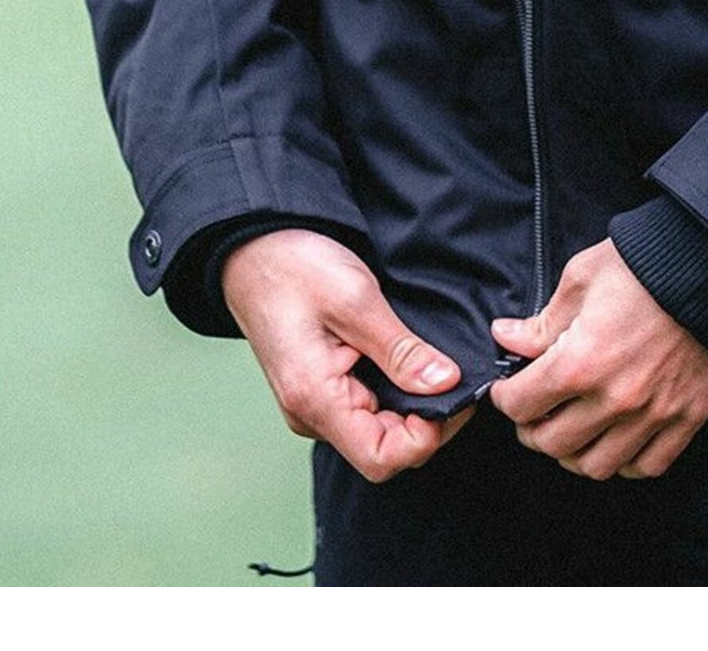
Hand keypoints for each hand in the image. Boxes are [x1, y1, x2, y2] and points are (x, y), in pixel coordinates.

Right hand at [222, 228, 473, 482]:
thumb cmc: (294, 267)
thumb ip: (400, 349)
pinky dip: (394, 391)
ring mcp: (314, 404)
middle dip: (427, 420)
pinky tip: (409, 362)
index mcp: (314, 399)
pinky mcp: (320, 388)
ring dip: (412, 405)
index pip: (382, 458)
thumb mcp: (355, 299)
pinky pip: (365, 408)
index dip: (426, 435)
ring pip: (377, 429)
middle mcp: (311, 414)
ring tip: (434, 363)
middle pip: (384, 448)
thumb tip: (445, 384)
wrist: (251, 249)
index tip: (453, 395)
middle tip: (455, 374)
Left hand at [489, 238, 707, 481]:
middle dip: (532, 429)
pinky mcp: (686, 418)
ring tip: (572, 429)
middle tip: (535, 411)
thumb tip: (506, 339)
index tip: (508, 389)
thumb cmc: (643, 264)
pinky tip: (617, 439)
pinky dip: (626, 462)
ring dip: (574, 452)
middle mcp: (614, 398)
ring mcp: (653, 414)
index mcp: (580, 362)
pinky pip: (647, 466)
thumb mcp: (581, 278)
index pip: (520, 405)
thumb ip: (542, 321)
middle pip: (552, 444)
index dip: (505, 397)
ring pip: (596, 466)